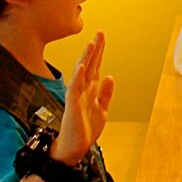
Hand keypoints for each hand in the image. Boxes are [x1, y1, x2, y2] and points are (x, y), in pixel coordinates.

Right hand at [52, 31, 115, 164]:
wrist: (74, 148)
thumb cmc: (85, 129)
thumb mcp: (102, 110)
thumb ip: (105, 94)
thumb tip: (110, 76)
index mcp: (90, 89)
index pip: (95, 66)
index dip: (99, 52)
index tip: (102, 37)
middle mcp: (82, 89)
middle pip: (89, 65)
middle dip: (95, 49)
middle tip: (100, 33)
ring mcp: (76, 95)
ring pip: (81, 72)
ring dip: (86, 58)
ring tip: (92, 44)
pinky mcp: (72, 104)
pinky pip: (74, 87)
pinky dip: (78, 76)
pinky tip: (82, 65)